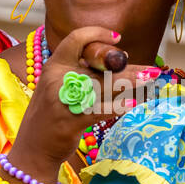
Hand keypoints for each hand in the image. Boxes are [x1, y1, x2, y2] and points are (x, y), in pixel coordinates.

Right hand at [13, 26, 158, 166]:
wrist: (33, 149)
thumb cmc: (52, 115)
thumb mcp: (59, 86)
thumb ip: (83, 73)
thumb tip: (122, 58)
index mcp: (54, 65)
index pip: (76, 39)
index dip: (97, 34)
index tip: (118, 38)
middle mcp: (58, 78)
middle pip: (100, 67)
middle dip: (129, 69)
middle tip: (151, 70)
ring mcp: (65, 100)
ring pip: (106, 86)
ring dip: (131, 83)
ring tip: (150, 80)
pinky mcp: (72, 120)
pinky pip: (102, 110)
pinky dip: (119, 106)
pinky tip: (133, 103)